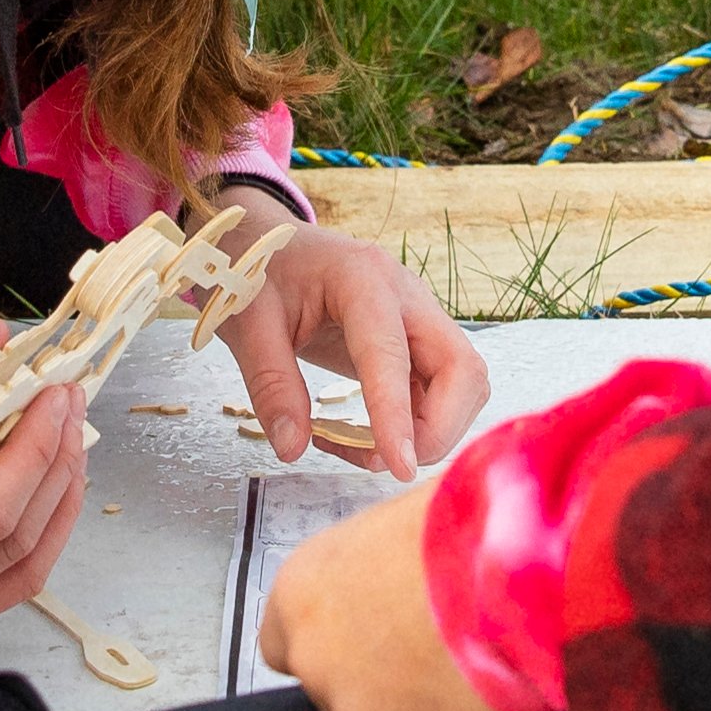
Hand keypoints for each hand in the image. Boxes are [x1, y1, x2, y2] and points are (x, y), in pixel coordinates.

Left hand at [212, 221, 486, 474]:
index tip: (399, 467)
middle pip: (463, 369)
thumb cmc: (260, 272)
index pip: (393, 353)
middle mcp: (407, 296)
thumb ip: (270, 385)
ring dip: (430, 431)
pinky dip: (415, 425)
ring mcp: (419, 319)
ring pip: (462, 385)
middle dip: (439, 428)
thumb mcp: (248, 323)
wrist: (269, 243)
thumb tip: (292, 447)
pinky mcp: (416, 343)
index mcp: (363, 279)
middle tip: (388, 462)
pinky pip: (439, 392)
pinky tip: (366, 436)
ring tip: (364, 450)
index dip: (398, 415)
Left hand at [257, 491, 506, 710]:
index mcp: (304, 591)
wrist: (541, 567)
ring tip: (477, 661)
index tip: (367, 630)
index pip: (281, 640)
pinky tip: (497, 692)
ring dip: (420, 705)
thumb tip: (397, 559)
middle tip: (436, 643)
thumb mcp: (408, 515)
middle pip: (335, 685)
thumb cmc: (479, 521)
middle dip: (380, 673)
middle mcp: (320, 659)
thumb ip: (379, 556)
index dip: (331, 636)